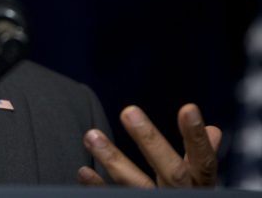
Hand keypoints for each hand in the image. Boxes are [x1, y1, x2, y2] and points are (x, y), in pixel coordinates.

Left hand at [78, 103, 221, 187]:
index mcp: (200, 187)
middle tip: (128, 110)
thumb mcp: (198, 185)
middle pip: (171, 172)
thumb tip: (213, 129)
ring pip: (136, 187)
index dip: (196, 137)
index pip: (204, 161)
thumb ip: (198, 160)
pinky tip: (83, 171)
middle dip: (150, 141)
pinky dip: (98, 187)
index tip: (188, 108)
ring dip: (113, 160)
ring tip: (91, 135)